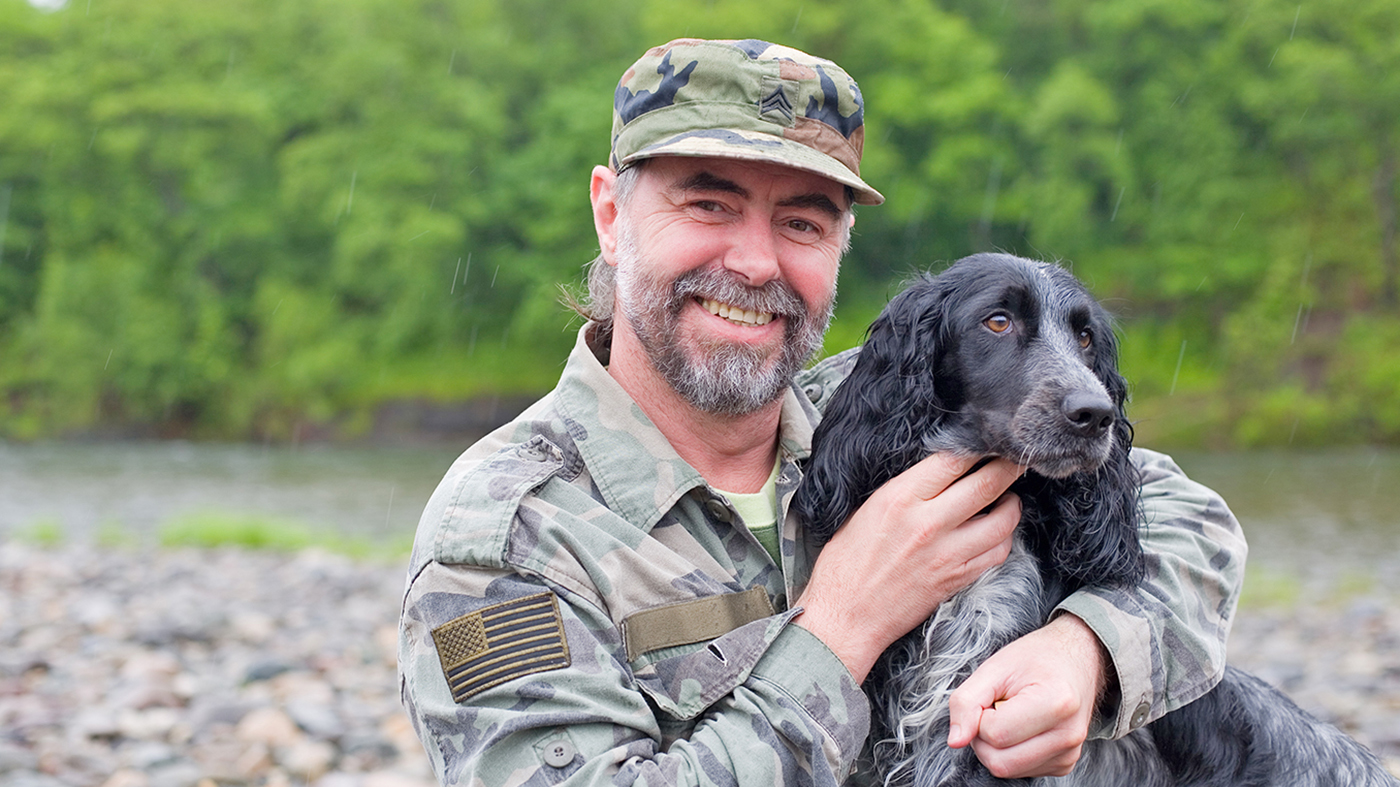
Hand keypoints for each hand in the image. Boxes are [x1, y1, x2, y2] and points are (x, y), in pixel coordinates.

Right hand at [794, 453, 1022, 681]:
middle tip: (1015, 459)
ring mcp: (947, 553)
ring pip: (1003, 520)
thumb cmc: (846, 565)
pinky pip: (998, 552)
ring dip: (1012, 504)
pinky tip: (996, 532)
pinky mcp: (958, 578)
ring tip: (1008, 497)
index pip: (952, 460)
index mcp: (900, 498)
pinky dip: (1004, 538)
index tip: (986, 442)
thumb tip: (936, 473)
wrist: (845, 616)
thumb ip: (903, 490)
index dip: (976, 446)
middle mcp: (928, 523)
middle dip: (1008, 466)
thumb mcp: (865, 511)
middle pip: (987, 484)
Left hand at [947, 614, 1107, 778]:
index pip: (994, 734)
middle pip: (1000, 762)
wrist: (1077, 659)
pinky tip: (1021, 727)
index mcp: (1056, 703)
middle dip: (983, 737)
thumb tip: (955, 741)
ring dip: (995, 746)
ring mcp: (1069, 754)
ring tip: (1008, 715)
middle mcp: (1068, 735)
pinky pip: (1021, 771)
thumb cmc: (1035, 658)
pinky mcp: (1065, 764)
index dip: (979, 716)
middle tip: (993, 708)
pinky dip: (1010, 752)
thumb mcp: (994, 668)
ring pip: (1008, 770)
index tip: (991, 697)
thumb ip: (966, 702)